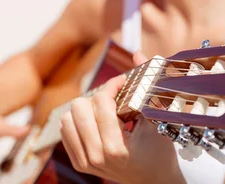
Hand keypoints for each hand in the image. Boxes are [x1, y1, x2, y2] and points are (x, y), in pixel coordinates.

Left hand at [59, 52, 183, 183]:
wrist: (154, 183)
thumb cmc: (159, 154)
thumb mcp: (156, 120)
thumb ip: (146, 86)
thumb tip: (139, 53)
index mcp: (115, 147)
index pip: (101, 102)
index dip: (113, 84)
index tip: (123, 81)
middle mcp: (96, 156)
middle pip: (78, 107)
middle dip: (97, 97)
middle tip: (113, 99)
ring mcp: (85, 162)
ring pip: (67, 118)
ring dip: (85, 109)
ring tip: (104, 111)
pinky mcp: (79, 164)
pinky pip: (65, 130)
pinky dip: (77, 121)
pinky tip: (95, 122)